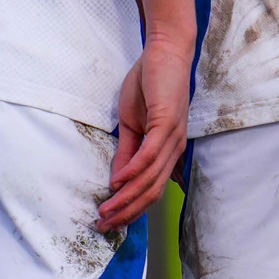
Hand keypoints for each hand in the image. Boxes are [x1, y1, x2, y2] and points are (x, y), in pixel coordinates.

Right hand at [98, 35, 191, 231]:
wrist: (165, 52)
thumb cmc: (150, 84)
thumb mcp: (133, 123)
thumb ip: (127, 152)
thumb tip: (116, 180)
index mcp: (168, 151)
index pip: (151, 190)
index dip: (130, 209)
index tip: (109, 222)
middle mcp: (174, 149)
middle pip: (152, 191)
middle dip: (127, 212)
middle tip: (104, 226)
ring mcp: (173, 137)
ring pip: (150, 178)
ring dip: (126, 198)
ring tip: (106, 212)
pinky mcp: (167, 122)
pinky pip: (149, 154)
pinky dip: (133, 171)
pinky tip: (118, 182)